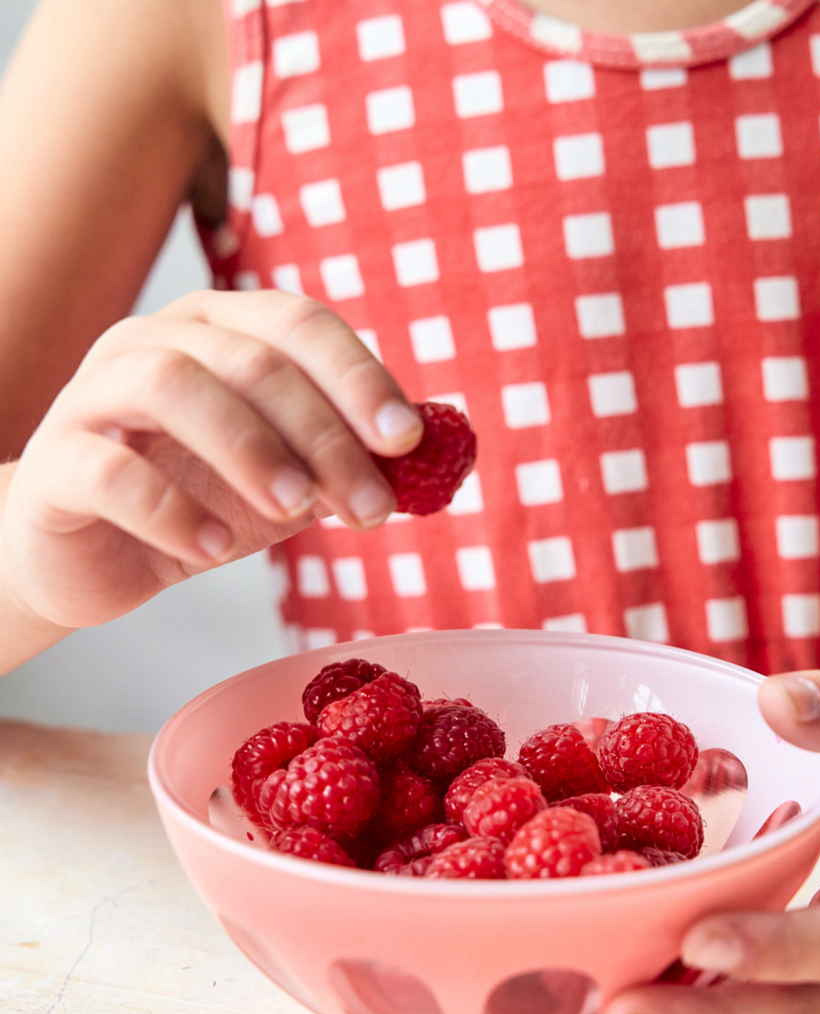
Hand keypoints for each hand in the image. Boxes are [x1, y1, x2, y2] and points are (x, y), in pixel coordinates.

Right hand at [0, 289, 421, 631]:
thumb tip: (436, 455)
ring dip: (250, 449)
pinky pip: (108, 470)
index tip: (406, 441)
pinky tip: (211, 550)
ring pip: (172, 386)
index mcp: (221, 331)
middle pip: (251, 361)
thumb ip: (346, 460)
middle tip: (370, 506)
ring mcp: (94, 395)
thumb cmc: (199, 501)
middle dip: (324, 435)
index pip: (299, 324)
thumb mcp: (288, 481)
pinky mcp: (55, 463)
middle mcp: (155, 342)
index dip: (359, 377)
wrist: (96, 554)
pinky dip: (168, 509)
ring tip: (296, 512)